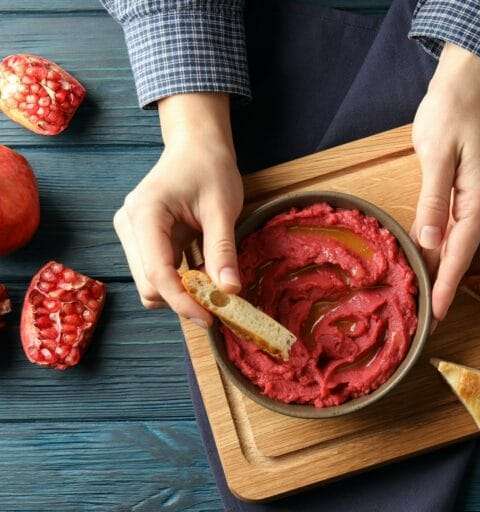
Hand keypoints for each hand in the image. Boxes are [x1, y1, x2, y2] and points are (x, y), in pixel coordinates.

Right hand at [113, 93, 243, 326]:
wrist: (197, 146)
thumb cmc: (210, 168)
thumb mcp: (223, 208)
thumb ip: (223, 249)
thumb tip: (230, 291)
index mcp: (145, 213)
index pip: (157, 272)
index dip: (182, 301)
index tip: (210, 317)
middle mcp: (128, 225)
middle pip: (149, 284)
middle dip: (182, 300)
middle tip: (220, 306)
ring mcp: (131, 233)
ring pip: (150, 283)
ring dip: (181, 293)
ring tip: (214, 287)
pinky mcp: (140, 239)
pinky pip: (157, 272)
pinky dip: (180, 281)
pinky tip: (203, 275)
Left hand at [411, 43, 479, 320]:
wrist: (467, 82)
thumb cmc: (451, 112)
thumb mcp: (437, 155)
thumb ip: (434, 200)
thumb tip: (429, 241)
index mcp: (479, 197)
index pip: (461, 251)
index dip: (446, 284)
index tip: (436, 315)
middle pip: (461, 252)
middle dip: (444, 285)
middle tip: (426, 318)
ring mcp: (476, 196)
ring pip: (457, 242)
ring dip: (441, 269)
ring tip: (425, 298)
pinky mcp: (466, 189)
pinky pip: (453, 226)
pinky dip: (440, 246)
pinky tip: (428, 260)